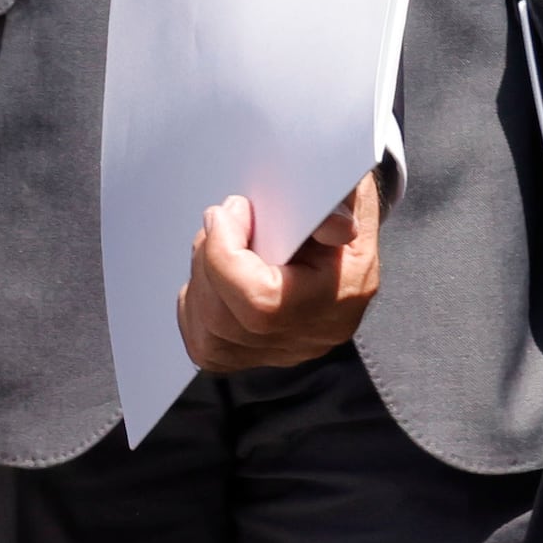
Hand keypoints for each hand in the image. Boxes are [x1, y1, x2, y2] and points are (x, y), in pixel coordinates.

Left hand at [177, 168, 388, 370]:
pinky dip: (197, 308)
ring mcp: (287, 350)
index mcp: (345, 291)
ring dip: (200, 282)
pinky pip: (207, 348)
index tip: (228, 212)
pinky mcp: (260, 355)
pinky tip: (214, 276)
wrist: (338, 222)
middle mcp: (316, 332)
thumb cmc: (336, 201)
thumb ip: (337, 200)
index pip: (263, 303)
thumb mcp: (345, 187)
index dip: (225, 256)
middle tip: (223, 219)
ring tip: (219, 243)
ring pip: (210, 337)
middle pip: (227, 321)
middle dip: (209, 262)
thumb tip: (331, 227)